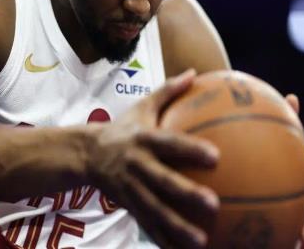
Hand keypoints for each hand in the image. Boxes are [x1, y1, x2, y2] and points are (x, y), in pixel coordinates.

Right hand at [87, 69, 219, 247]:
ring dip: (176, 227)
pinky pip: (146, 224)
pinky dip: (162, 239)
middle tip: (214, 204)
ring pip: (153, 210)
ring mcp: (130, 187)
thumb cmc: (123, 128)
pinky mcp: (127, 205)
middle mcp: (136, 164)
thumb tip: (195, 72)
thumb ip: (168, 91)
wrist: (87, 152)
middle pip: (162, 181)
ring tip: (201, 241)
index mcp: (143, 139)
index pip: (169, 143)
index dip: (190, 149)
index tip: (217, 157)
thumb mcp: (141, 106)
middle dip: (186, 194)